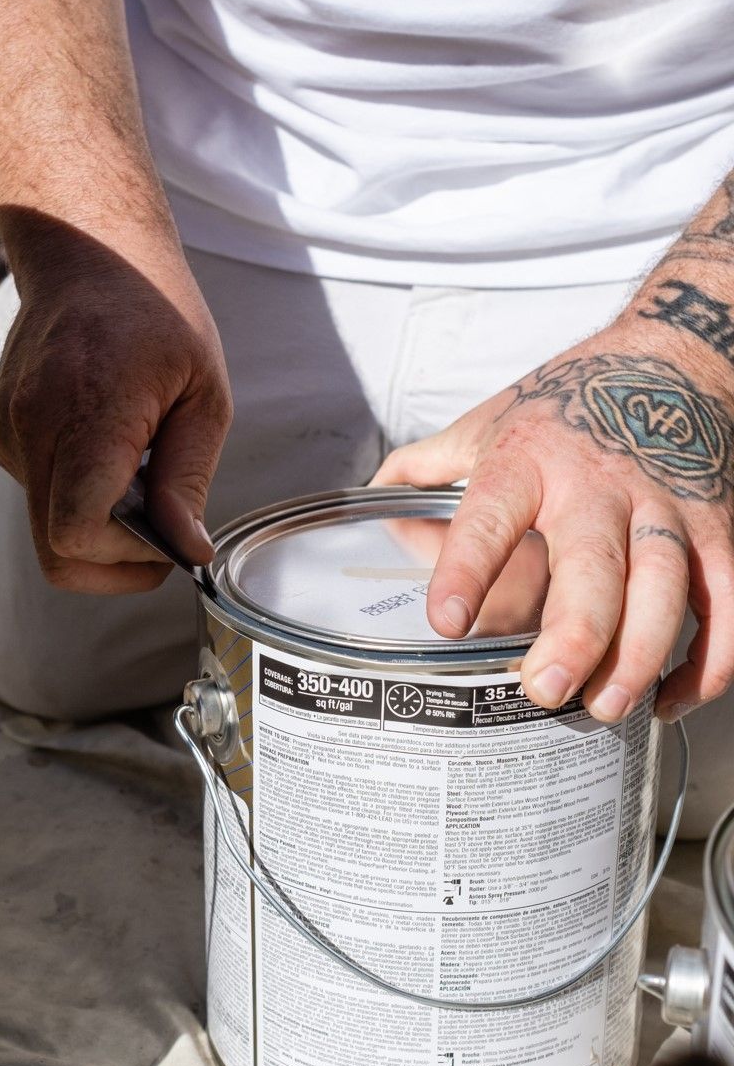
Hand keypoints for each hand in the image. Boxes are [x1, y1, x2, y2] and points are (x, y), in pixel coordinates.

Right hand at [0, 209, 231, 592]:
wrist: (88, 252)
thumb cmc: (156, 311)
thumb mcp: (203, 393)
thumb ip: (189, 479)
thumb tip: (188, 549)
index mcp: (89, 414)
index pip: (76, 533)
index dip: (123, 560)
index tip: (165, 544)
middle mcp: (33, 427)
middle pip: (56, 551)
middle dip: (113, 561)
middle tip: (158, 533)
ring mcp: (7, 431)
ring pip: (46, 526)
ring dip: (98, 523)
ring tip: (136, 467)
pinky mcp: (0, 433)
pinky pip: (39, 494)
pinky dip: (77, 493)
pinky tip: (106, 446)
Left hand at [371, 327, 733, 722]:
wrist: (669, 359)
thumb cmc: (566, 400)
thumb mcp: (484, 423)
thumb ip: (423, 467)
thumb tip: (368, 502)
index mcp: (528, 459)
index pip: (491, 515)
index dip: (468, 568)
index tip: (446, 621)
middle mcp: (599, 484)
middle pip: (594, 564)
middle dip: (574, 634)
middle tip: (544, 689)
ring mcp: (666, 507)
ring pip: (666, 588)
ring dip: (639, 655)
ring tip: (606, 707)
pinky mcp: (717, 529)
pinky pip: (724, 604)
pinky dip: (707, 660)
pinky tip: (667, 698)